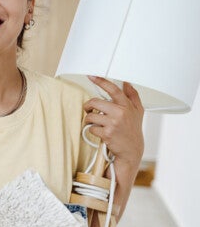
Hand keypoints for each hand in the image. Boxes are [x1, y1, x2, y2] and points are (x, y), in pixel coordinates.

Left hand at [83, 76, 144, 217]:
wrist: (131, 151)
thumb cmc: (132, 130)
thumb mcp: (137, 112)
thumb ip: (132, 96)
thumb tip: (126, 83)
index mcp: (128, 105)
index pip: (113, 89)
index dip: (101, 81)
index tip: (91, 75)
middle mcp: (121, 112)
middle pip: (95, 102)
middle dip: (88, 106)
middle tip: (88, 110)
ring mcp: (113, 123)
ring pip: (90, 116)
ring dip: (89, 120)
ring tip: (95, 124)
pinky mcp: (106, 133)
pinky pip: (90, 128)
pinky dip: (91, 131)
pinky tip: (99, 133)